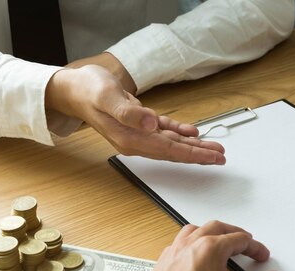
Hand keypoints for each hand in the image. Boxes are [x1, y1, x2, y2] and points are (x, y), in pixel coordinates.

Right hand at [45, 65, 225, 164]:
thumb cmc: (89, 90)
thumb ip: (128, 113)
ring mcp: (138, 134)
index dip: (193, 154)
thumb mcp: (107, 97)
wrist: (74, 89)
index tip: (212, 157)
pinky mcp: (139, 124)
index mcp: (130, 139)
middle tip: (220, 157)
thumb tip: (151, 124)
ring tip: (214, 148)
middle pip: (174, 151)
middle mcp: (136, 141)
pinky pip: (164, 132)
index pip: (169, 150)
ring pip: (172, 143)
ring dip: (193, 146)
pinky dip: (179, 132)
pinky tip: (193, 133)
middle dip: (199, 155)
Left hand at [146, 221, 283, 270]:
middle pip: (215, 228)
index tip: (261, 256)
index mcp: (210, 248)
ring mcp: (172, 254)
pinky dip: (188, 245)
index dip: (254, 247)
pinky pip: (175, 246)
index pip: (239, 240)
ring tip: (215, 240)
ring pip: (191, 231)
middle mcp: (189, 246)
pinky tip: (190, 256)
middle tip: (242, 240)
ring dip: (207, 233)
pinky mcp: (160, 267)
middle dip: (232, 232)